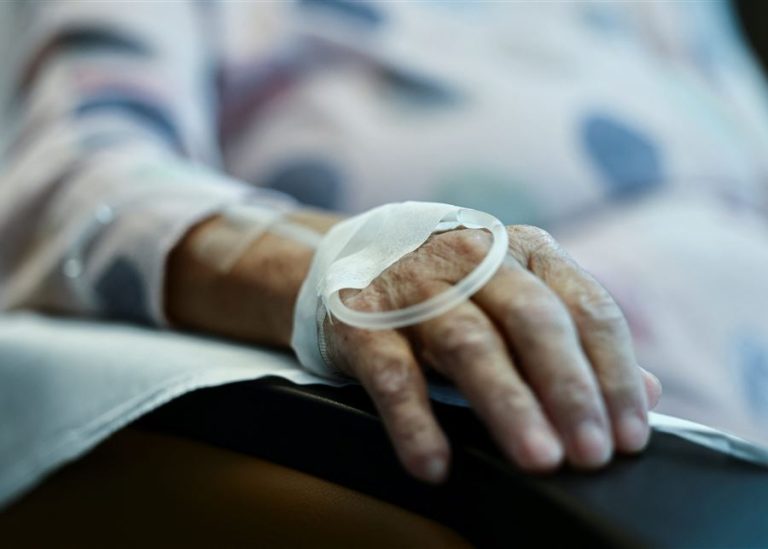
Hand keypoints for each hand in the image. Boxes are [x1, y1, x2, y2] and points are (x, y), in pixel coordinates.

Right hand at [323, 225, 661, 482]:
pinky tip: (436, 463)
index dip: (614, 372)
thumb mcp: (518, 297)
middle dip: (568, 387)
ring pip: (469, 341)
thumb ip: (579, 340)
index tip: (630, 436)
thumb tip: (652, 393)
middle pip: (532, 319)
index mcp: (523, 251)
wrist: (357, 256)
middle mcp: (473, 259)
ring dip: (508, 402)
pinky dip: (414, 419)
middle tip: (592, 453)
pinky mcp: (362, 317)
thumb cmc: (453, 287)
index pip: (585, 306)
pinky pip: (392, 370)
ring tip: (538, 458)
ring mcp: (415, 286)